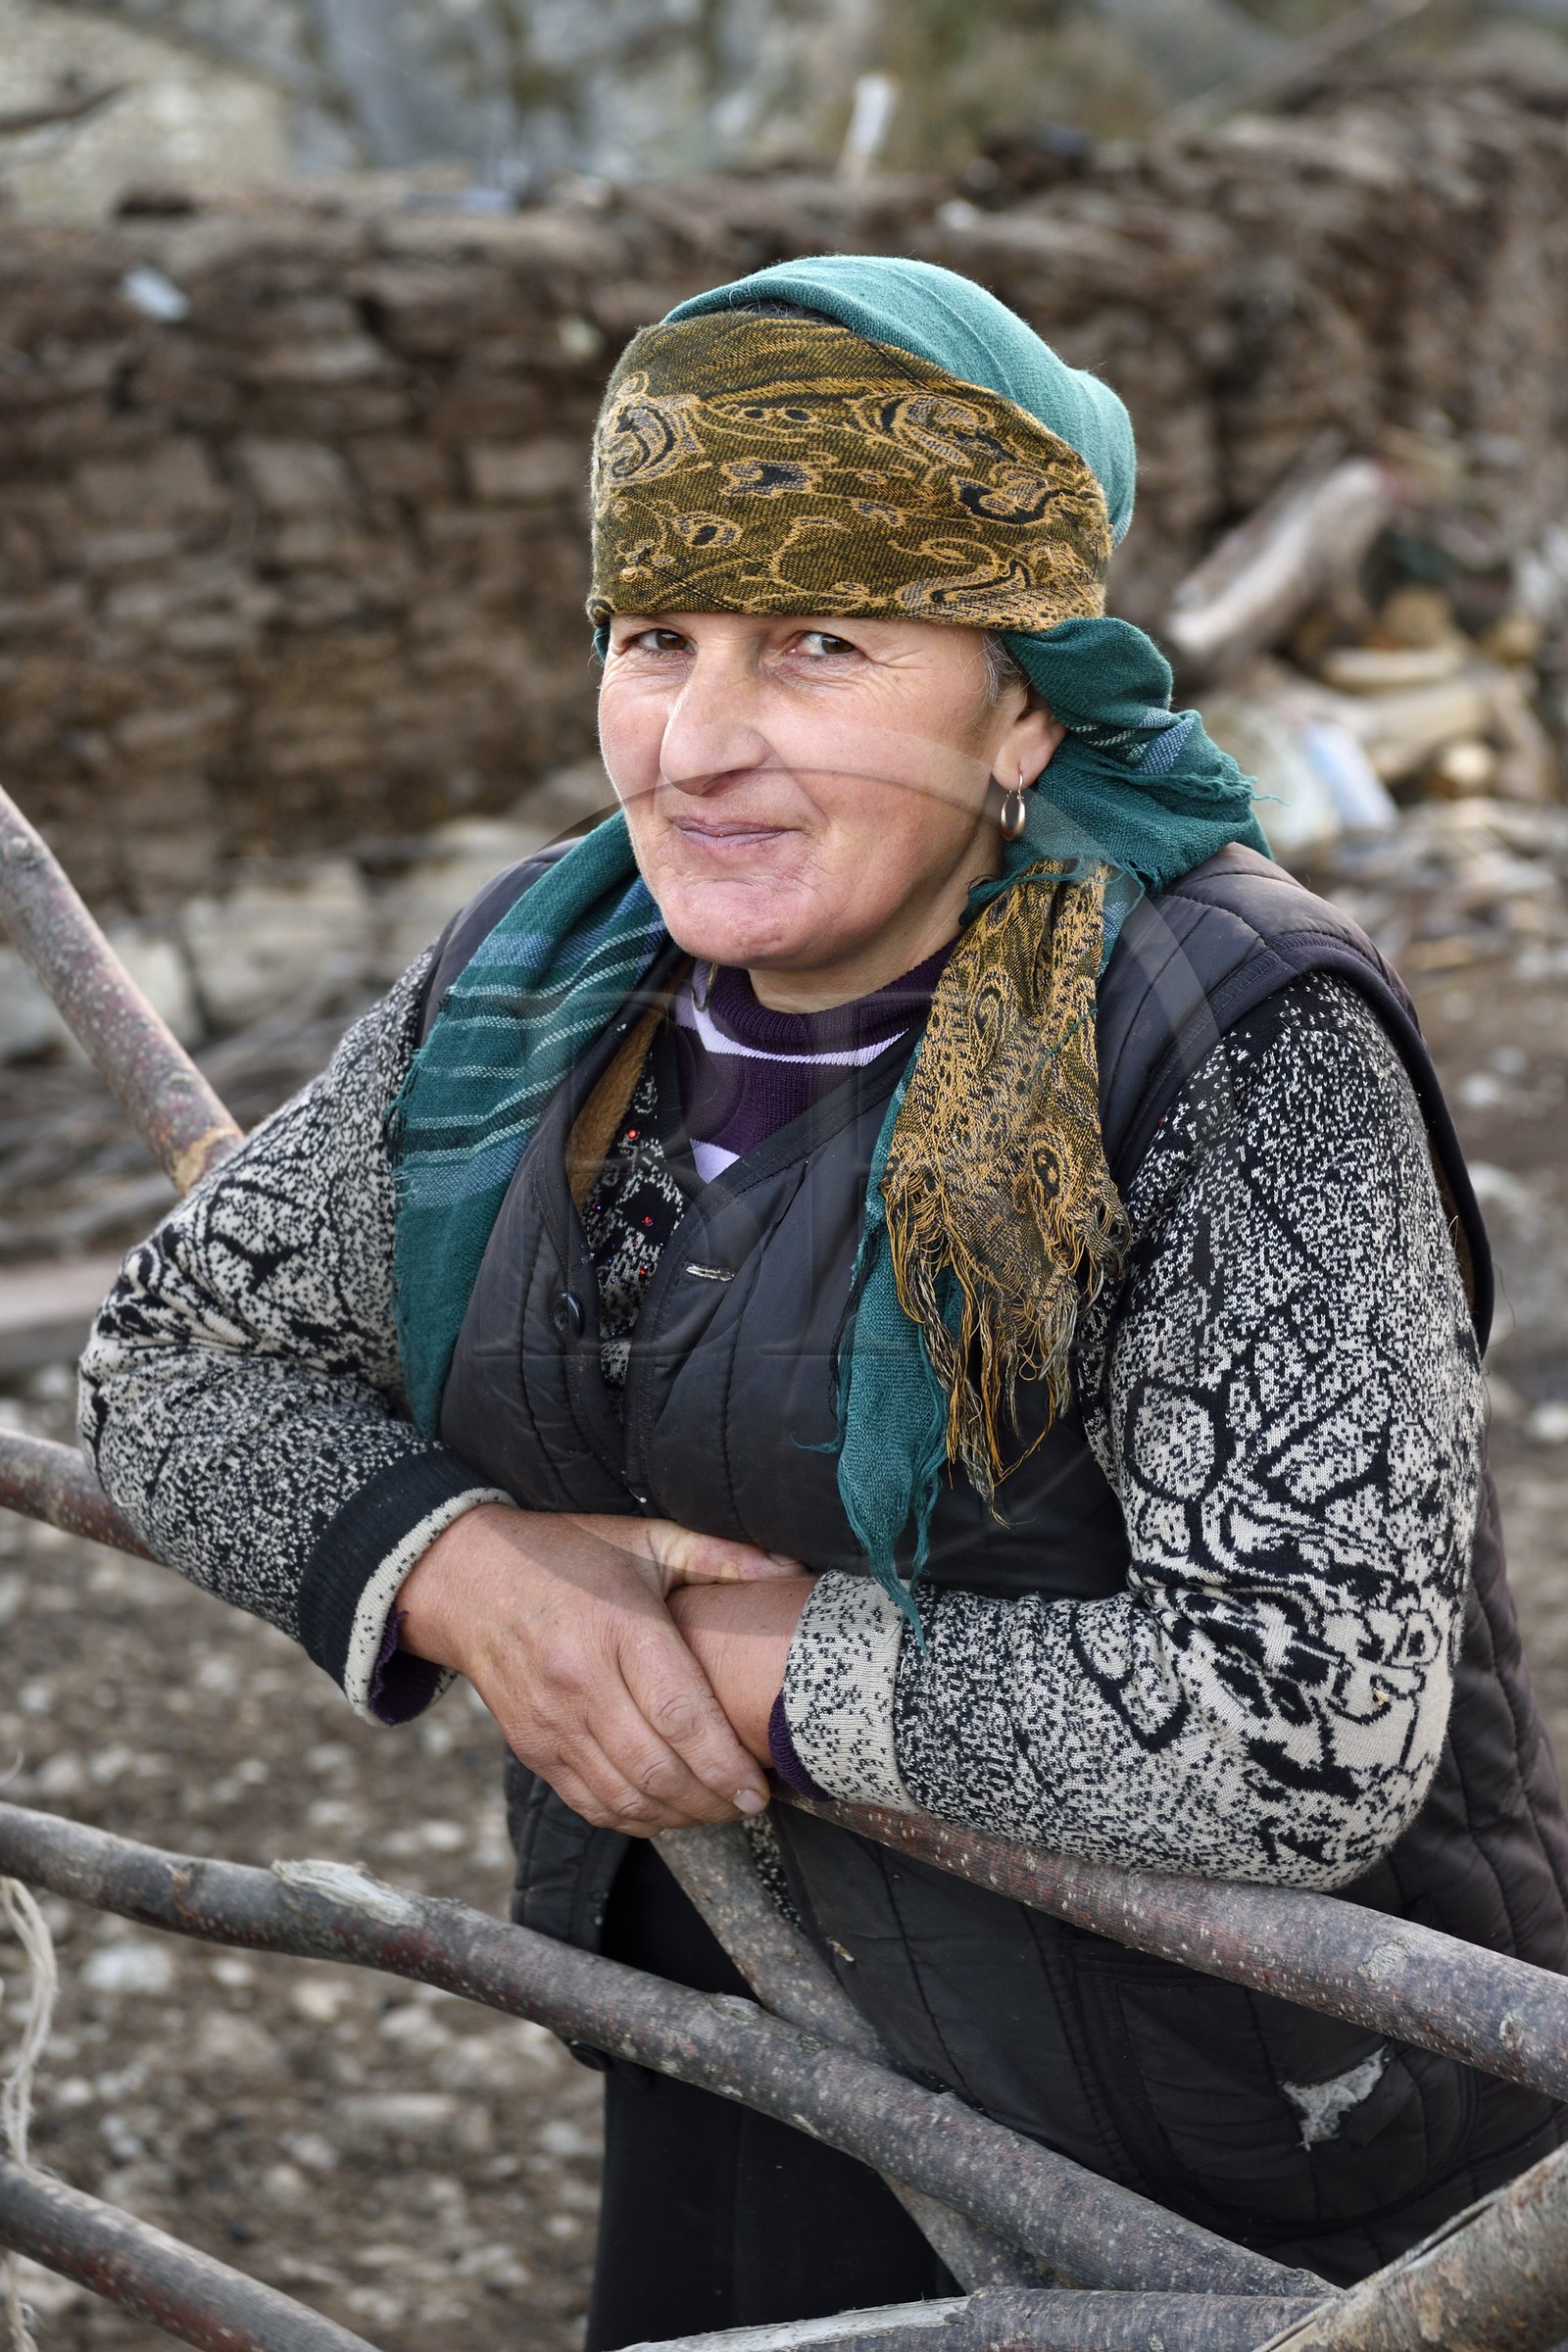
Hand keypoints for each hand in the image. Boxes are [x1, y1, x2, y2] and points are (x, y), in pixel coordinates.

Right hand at [396, 1505, 801, 1833]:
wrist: (467, 1579)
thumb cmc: (567, 1555)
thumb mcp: (643, 1538)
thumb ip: (718, 1556)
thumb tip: (790, 1568)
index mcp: (618, 1627)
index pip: (680, 1713)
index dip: (724, 1762)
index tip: (760, 1787)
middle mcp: (580, 1680)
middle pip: (656, 1768)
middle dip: (712, 1800)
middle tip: (748, 1803)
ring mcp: (551, 1720)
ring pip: (624, 1796)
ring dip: (678, 1816)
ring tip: (716, 1810)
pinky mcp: (532, 1747)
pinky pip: (589, 1802)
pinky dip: (633, 1819)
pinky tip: (666, 1811)